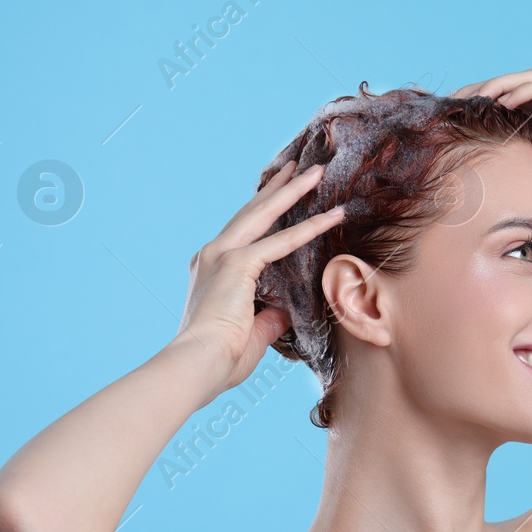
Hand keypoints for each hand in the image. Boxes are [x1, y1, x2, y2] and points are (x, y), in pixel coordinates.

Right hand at [172, 161, 344, 393]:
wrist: (198, 365)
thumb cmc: (220, 360)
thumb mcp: (251, 334)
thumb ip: (268, 319)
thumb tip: (284, 313)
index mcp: (211, 270)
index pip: (242, 232)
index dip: (262, 212)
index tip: (277, 194)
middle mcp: (212, 254)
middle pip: (251, 211)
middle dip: (276, 187)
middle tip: (296, 166)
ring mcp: (222, 255)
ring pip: (264, 214)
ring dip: (293, 191)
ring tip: (318, 172)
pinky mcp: (237, 264)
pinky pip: (281, 241)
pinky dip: (309, 227)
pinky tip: (333, 215)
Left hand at [450, 69, 531, 248]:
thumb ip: (526, 188)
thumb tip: (490, 204)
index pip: (517, 105)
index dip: (485, 104)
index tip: (456, 116)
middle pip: (521, 86)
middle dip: (486, 88)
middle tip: (456, 101)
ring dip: (503, 82)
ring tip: (476, 97)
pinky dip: (526, 91)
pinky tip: (503, 104)